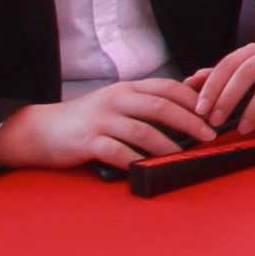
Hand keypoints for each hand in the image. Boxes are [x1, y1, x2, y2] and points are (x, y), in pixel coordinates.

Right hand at [0, 76, 224, 167]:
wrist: (42, 129)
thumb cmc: (88, 119)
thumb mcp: (118, 103)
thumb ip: (147, 104)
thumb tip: (189, 108)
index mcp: (127, 89)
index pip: (167, 87)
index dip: (192, 100)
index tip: (212, 114)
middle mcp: (116, 100)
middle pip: (160, 106)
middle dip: (189, 121)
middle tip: (209, 136)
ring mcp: (101, 120)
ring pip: (142, 130)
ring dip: (167, 144)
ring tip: (183, 155)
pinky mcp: (88, 141)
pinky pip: (117, 152)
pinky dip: (136, 161)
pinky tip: (149, 168)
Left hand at [187, 42, 254, 133]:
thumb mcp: (242, 74)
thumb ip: (216, 78)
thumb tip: (189, 83)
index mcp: (251, 52)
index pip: (227, 65)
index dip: (212, 87)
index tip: (200, 109)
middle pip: (247, 72)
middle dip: (228, 97)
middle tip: (215, 121)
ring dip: (253, 109)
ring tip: (242, 129)